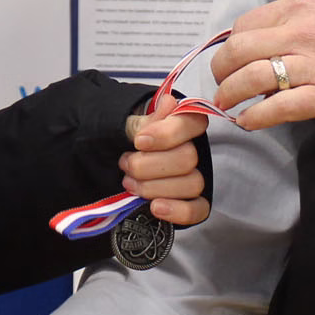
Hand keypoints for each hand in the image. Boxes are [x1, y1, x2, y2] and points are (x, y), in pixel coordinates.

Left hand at [120, 91, 211, 227]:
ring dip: (154, 187)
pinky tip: (155, 207)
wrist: (116, 160)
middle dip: (148, 165)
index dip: (166, 134)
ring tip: (130, 183)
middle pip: (187, 159)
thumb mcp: (127, 126)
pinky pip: (198, 210)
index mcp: (184, 123)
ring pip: (192, 184)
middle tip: (125, 163)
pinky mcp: (194, 203)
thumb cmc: (126, 141)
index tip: (139, 141)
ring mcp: (196, 177)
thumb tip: (168, 103)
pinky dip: (177, 210)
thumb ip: (145, 120)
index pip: (191, 123)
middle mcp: (195, 149)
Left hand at [208, 0, 314, 129]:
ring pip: (249, 78)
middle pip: (237, 50)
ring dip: (229, 96)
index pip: (244, 25)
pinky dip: (254, 118)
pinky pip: (275, 108)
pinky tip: (250, 122)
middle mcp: (303, 32)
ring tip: (228, 106)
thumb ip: (298, 30)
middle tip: (220, 86)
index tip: (229, 62)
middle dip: (220, 72)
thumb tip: (266, 53)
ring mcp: (313, 65)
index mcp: (302, 9)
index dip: (230, 47)